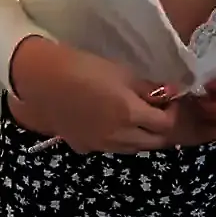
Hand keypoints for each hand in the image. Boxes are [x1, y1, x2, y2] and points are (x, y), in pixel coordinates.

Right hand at [8, 37, 179, 153]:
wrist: (43, 80)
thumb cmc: (83, 68)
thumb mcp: (120, 72)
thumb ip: (147, 88)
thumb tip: (170, 93)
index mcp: (131, 114)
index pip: (166, 124)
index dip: (172, 111)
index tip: (169, 99)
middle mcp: (120, 136)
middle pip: (154, 142)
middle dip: (162, 127)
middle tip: (157, 110)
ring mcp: (102, 146)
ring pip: (134, 148)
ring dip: (143, 136)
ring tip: (137, 117)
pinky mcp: (86, 147)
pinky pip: (112, 148)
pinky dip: (120, 139)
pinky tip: (110, 123)